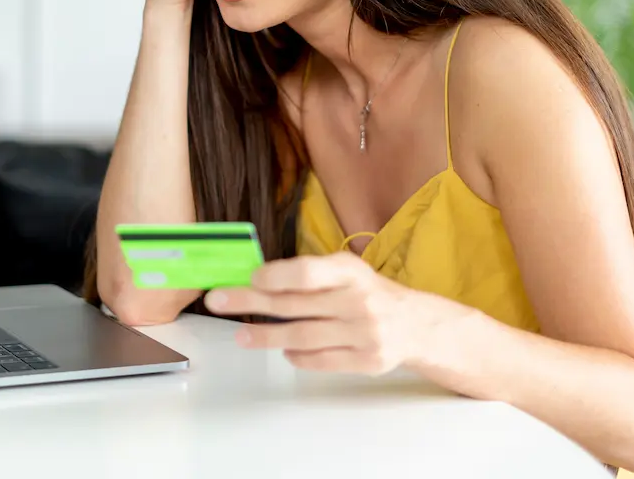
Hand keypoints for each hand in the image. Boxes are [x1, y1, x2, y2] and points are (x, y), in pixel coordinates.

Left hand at [203, 251, 426, 375]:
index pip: (307, 273)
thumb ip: (310, 276)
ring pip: (303, 337)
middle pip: (295, 306)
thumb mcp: (346, 272)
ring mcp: (365, 333)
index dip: (275, 276)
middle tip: (218, 301)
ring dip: (266, 337)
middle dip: (251, 303)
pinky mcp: (368, 361)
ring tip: (241, 336)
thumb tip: (256, 280)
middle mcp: (359, 300)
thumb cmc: (367, 293)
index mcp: (351, 271)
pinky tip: (284, 351)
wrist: (415, 324)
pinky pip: (321, 361)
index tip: (250, 279)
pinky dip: (297, 357)